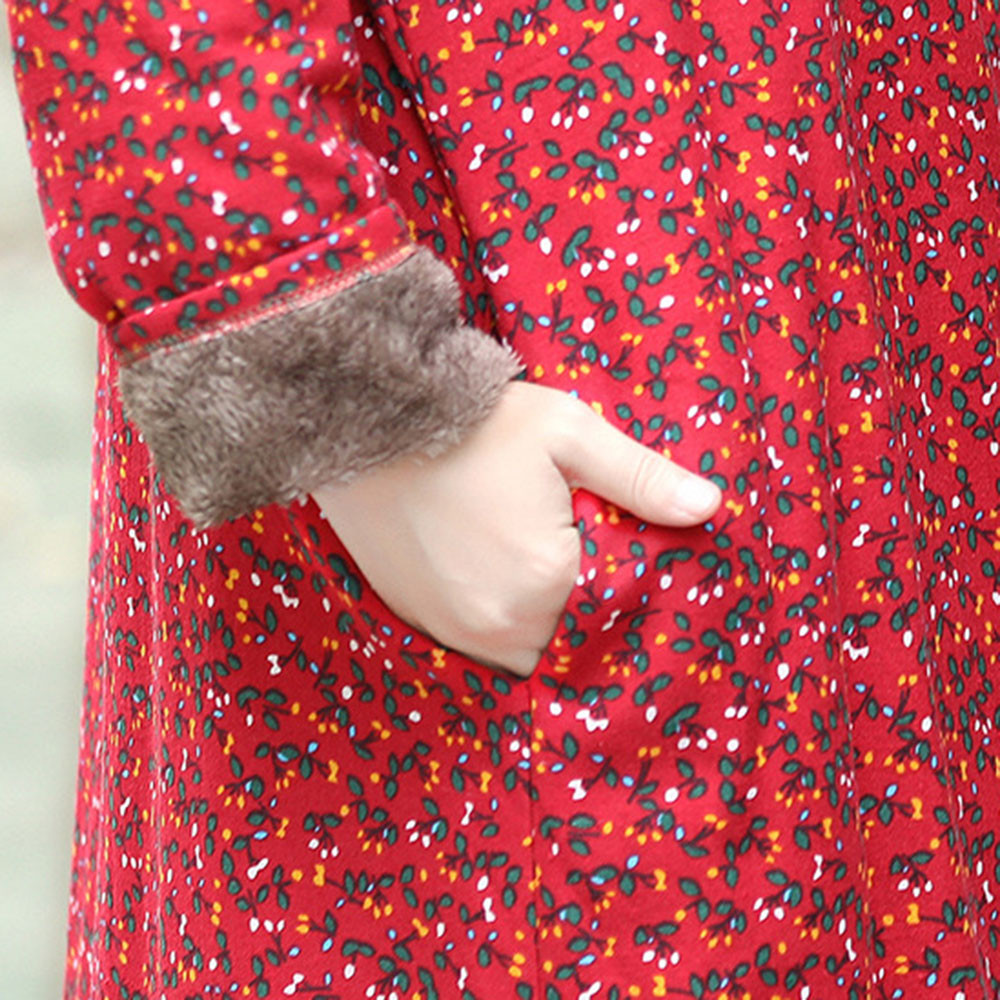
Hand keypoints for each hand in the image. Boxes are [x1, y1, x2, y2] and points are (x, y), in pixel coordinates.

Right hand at [312, 381, 720, 675]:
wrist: (369, 423)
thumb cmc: (473, 423)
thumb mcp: (566, 432)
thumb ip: (639, 477)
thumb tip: (709, 508)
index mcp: (546, 579)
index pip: (618, 614)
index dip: (631, 594)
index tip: (631, 565)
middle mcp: (500, 623)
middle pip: (573, 641)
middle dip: (589, 612)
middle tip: (585, 563)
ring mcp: (455, 630)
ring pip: (528, 651)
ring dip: (545, 623)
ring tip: (541, 571)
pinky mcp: (421, 624)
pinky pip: (482, 645)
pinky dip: (502, 622)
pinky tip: (500, 577)